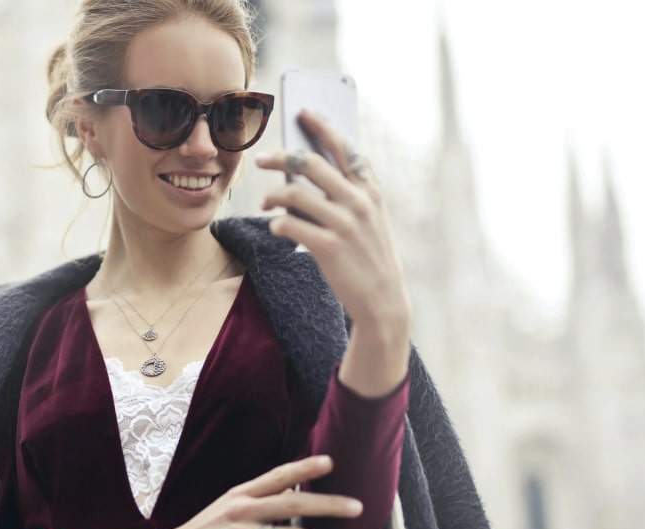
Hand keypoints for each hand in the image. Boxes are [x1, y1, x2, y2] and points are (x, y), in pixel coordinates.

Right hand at [107, 456, 360, 528]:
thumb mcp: (224, 509)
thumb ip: (255, 501)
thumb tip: (291, 495)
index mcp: (238, 495)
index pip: (277, 477)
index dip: (305, 469)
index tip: (330, 463)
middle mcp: (241, 511)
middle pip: (293, 503)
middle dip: (328, 505)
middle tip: (356, 507)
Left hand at [254, 110, 409, 337]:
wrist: (382, 298)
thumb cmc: (368, 254)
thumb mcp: (370, 218)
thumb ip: (349, 192)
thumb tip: (305, 171)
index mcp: (370, 189)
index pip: (343, 147)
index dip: (322, 127)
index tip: (302, 113)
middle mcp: (359, 201)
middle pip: (310, 164)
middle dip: (280, 157)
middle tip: (261, 158)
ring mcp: (344, 223)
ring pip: (294, 194)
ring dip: (273, 196)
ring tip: (265, 203)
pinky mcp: (329, 247)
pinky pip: (290, 225)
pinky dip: (278, 224)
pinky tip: (276, 227)